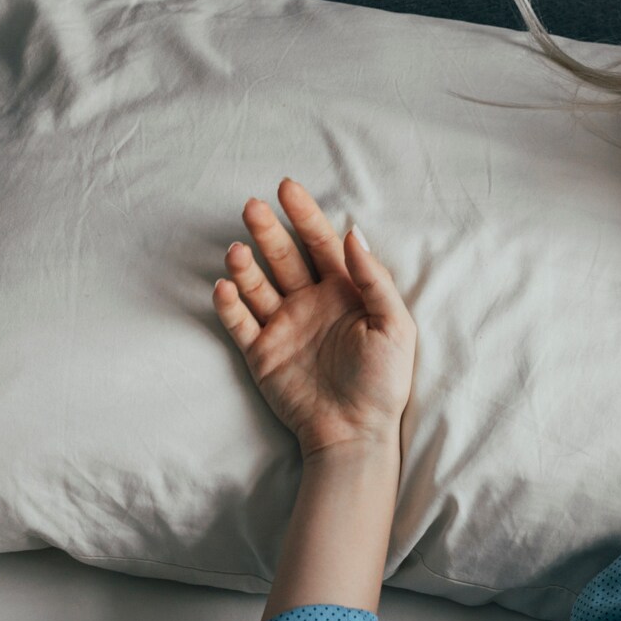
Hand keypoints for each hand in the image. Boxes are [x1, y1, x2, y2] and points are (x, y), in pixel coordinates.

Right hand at [212, 178, 416, 459]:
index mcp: (344, 293)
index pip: (322, 244)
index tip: (287, 187)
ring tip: (237, 251)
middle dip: (268, 230)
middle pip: (284, 257)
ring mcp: (283, 326)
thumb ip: (375, 280)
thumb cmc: (383, 382)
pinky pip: (239, 322)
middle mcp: (310, 303)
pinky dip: (229, 304)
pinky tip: (225, 287)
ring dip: (245, 265)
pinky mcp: (261, 353)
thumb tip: (353, 234)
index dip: (306, 215)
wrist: (354, 433)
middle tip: (252, 207)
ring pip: (257, 285)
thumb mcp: (395, 327)